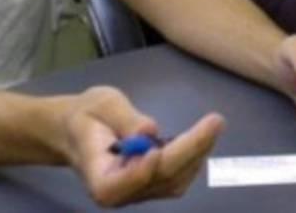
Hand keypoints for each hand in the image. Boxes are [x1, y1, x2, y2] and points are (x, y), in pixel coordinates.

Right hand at [62, 86, 223, 206]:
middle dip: (189, 151)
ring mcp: (138, 192)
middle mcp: (118, 192)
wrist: (80, 129)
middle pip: (157, 180)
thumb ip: (124, 119)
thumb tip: (149, 133)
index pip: (113, 188)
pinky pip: (178, 177)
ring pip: (174, 181)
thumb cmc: (87, 115)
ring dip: (198, 153)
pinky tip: (203, 136)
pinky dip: (194, 157)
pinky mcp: (153, 187)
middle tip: (215, 121)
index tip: (155, 149)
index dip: (137, 173)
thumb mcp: (100, 104)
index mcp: (95, 175)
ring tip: (213, 124)